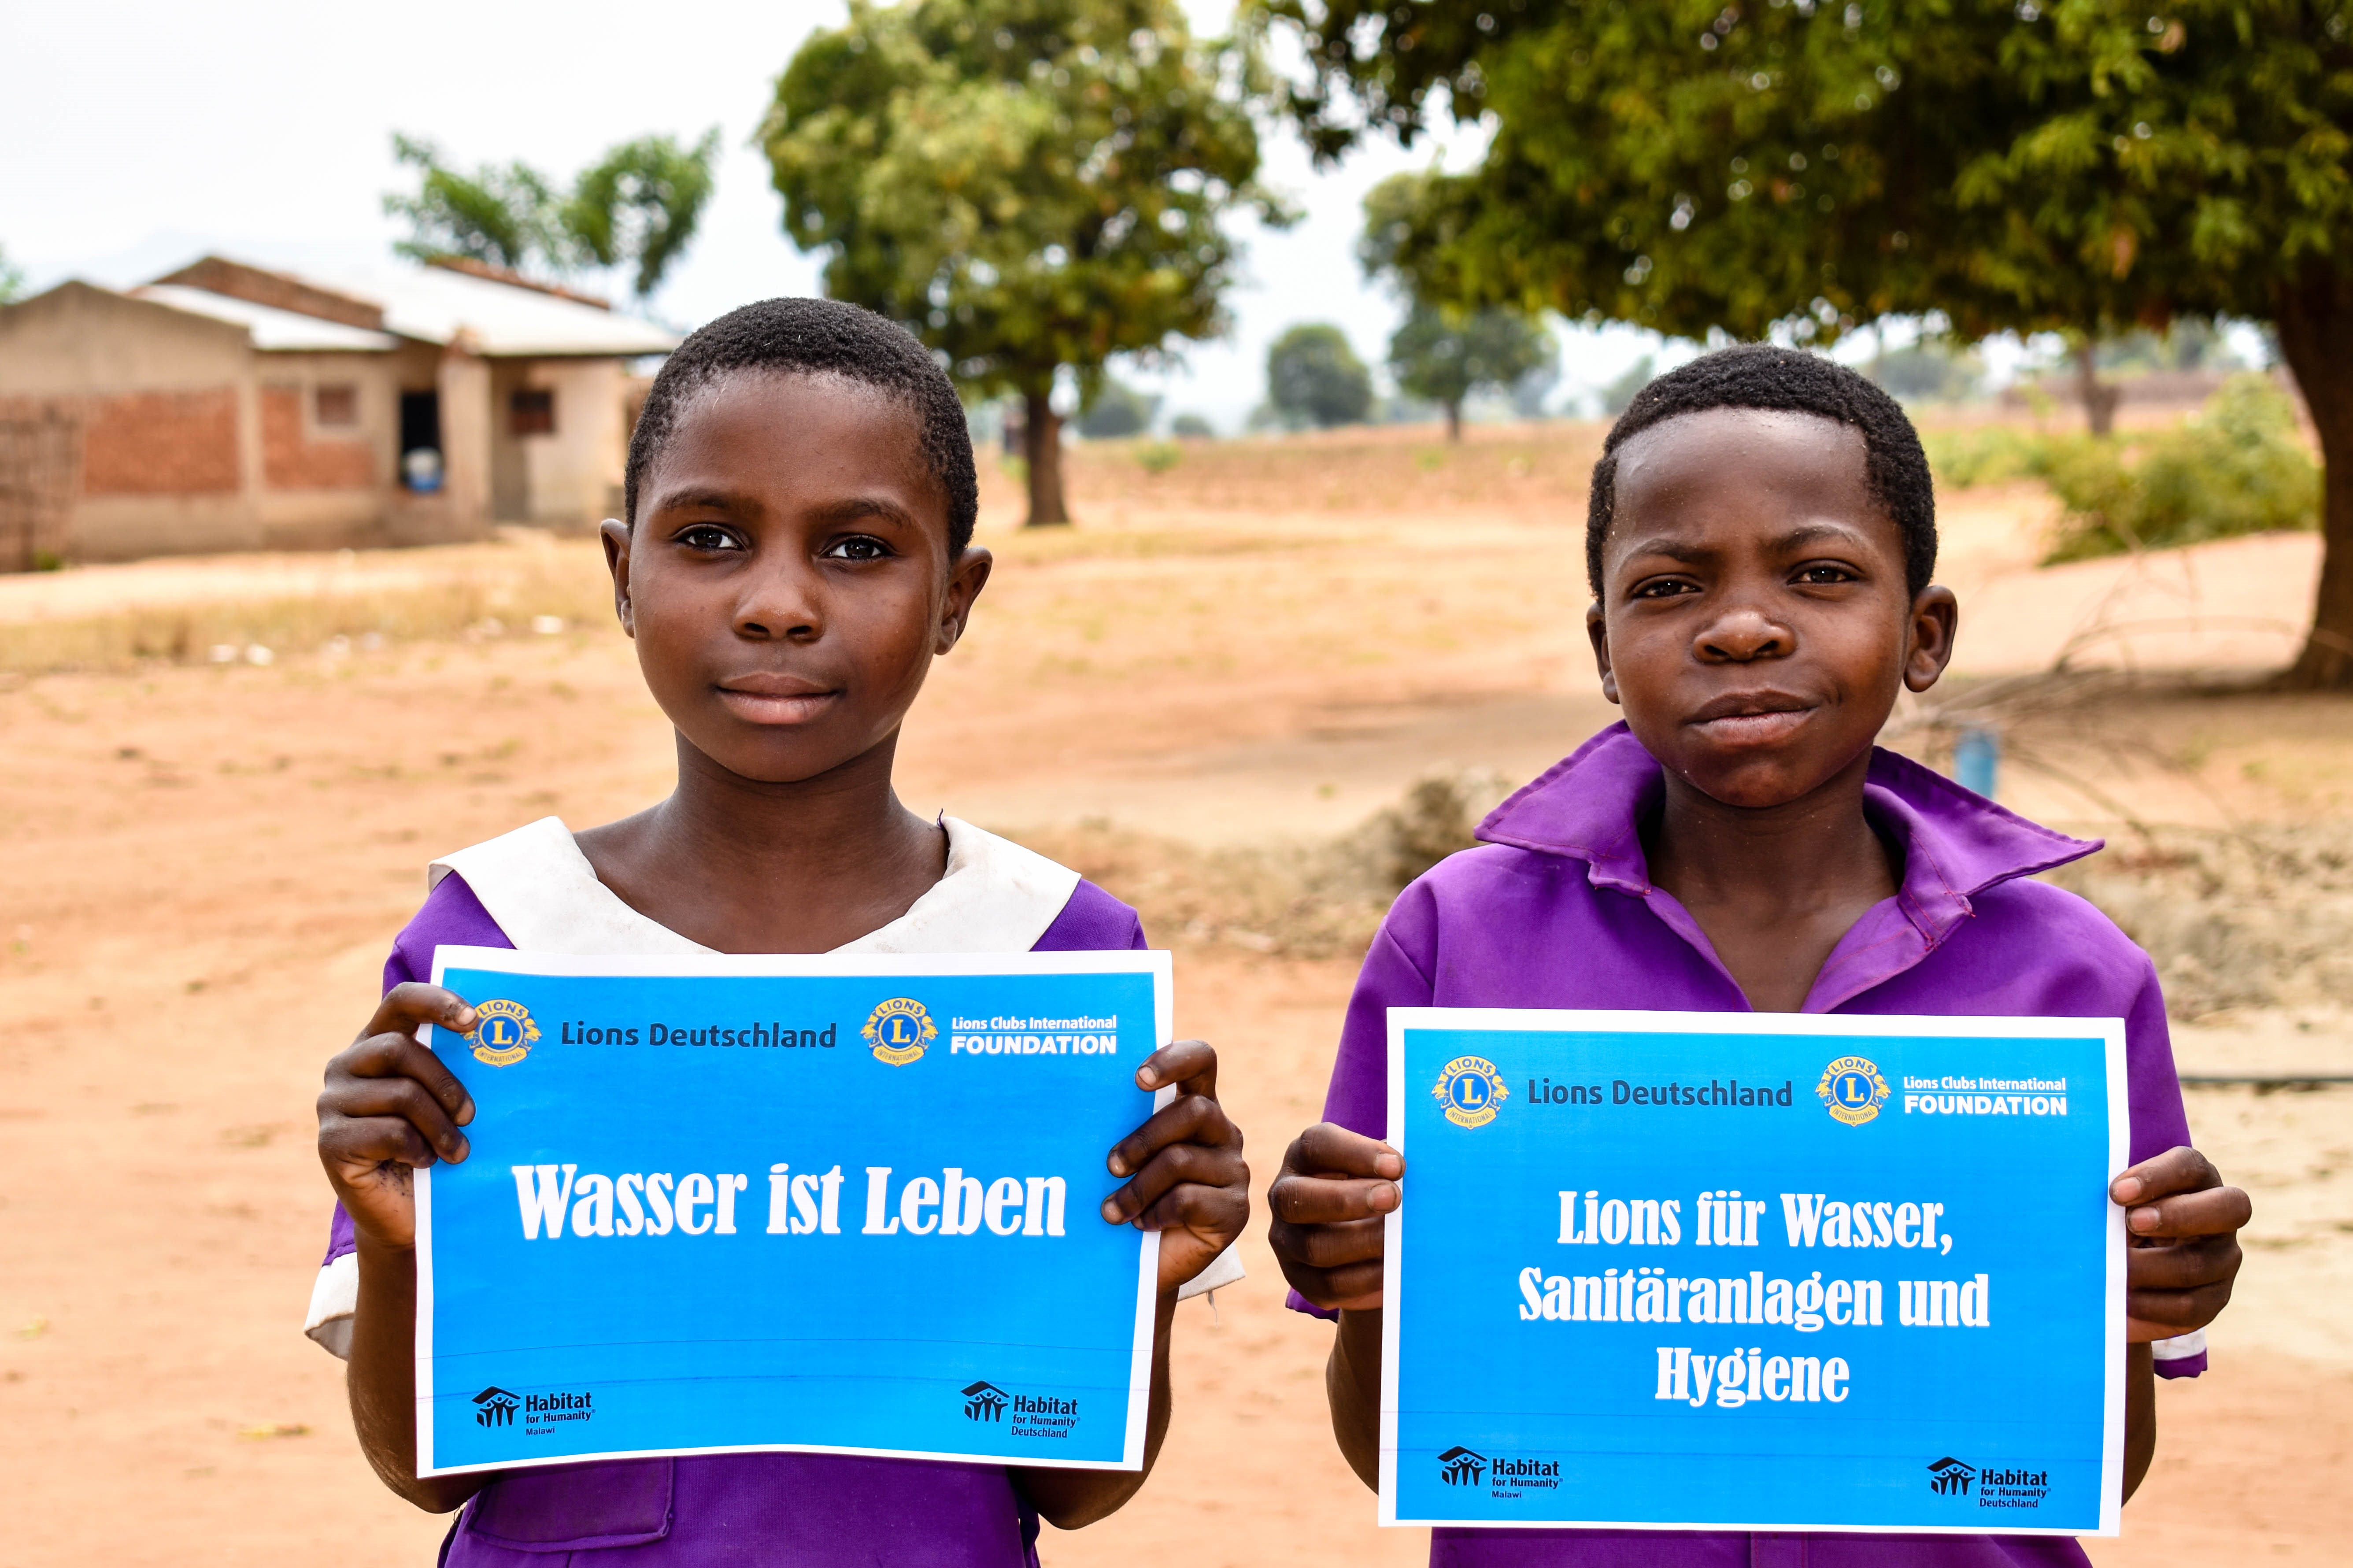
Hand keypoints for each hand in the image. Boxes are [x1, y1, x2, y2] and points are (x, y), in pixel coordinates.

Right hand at [317, 983, 479, 1250]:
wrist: (404, 1211)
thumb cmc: (435, 1146)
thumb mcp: (445, 1101)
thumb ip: (457, 1069)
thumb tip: (510, 1042)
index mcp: (377, 1042)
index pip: (401, 1001)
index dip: (436, 1001)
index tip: (474, 1020)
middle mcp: (346, 1065)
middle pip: (400, 1049)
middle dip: (446, 1083)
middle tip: (471, 1115)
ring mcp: (332, 1103)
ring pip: (401, 1094)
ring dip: (441, 1126)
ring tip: (458, 1151)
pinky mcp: (330, 1142)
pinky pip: (389, 1133)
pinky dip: (419, 1150)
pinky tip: (425, 1163)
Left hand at [1097, 1040, 1248, 1294]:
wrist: (1147, 1264)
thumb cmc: (1129, 1199)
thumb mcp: (1126, 1158)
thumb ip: (1121, 1127)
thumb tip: (1081, 1103)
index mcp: (1196, 1106)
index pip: (1200, 1060)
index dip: (1175, 1059)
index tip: (1138, 1078)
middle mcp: (1221, 1132)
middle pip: (1193, 1110)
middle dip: (1143, 1138)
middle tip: (1110, 1166)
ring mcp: (1233, 1170)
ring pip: (1182, 1159)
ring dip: (1137, 1187)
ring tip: (1111, 1211)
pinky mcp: (1235, 1210)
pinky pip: (1189, 1199)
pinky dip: (1155, 1213)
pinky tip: (1142, 1225)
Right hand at [1267, 1122, 1401, 1311]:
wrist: (1363, 1240)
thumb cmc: (1376, 1190)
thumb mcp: (1378, 1171)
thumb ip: (1392, 1169)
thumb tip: (1423, 1174)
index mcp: (1303, 1158)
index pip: (1317, 1145)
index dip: (1356, 1153)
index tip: (1398, 1166)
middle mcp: (1284, 1196)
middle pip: (1297, 1198)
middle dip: (1347, 1199)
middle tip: (1393, 1198)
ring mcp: (1287, 1241)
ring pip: (1313, 1247)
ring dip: (1361, 1241)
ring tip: (1397, 1238)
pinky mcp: (1300, 1279)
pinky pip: (1329, 1285)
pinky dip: (1365, 1279)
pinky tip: (1391, 1270)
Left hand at [2111, 1145, 2249, 1341]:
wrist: (2117, 1272)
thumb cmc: (2109, 1220)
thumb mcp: (2110, 1203)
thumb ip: (2107, 1194)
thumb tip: (2071, 1186)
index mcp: (2194, 1180)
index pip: (2191, 1166)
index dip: (2158, 1176)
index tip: (2116, 1191)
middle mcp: (2219, 1218)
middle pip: (2230, 1207)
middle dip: (2178, 1215)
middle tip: (2133, 1222)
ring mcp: (2222, 1260)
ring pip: (2200, 1263)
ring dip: (2151, 1266)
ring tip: (2113, 1268)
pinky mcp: (2211, 1299)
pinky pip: (2189, 1306)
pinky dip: (2151, 1304)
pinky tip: (2122, 1299)